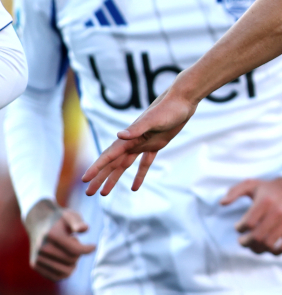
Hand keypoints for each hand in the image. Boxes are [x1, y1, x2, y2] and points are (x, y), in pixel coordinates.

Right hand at [24, 199, 95, 280]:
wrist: (38, 222)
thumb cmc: (59, 220)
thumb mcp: (71, 215)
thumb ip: (78, 222)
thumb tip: (84, 229)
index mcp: (52, 235)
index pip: (76, 250)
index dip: (88, 249)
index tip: (93, 246)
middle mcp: (42, 247)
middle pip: (72, 260)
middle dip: (78, 253)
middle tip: (73, 244)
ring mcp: (37, 257)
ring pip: (65, 272)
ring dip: (72, 264)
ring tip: (68, 252)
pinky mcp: (35, 265)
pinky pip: (56, 277)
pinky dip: (65, 271)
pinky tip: (64, 260)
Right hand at [82, 86, 198, 195]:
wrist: (182, 101)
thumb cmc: (168, 108)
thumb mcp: (154, 120)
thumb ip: (137, 128)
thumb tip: (119, 135)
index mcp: (129, 137)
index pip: (109, 156)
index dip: (97, 168)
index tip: (85, 179)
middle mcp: (133, 142)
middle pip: (113, 164)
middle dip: (100, 178)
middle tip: (89, 193)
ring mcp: (143, 144)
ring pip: (124, 165)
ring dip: (114, 178)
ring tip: (104, 193)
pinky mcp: (156, 145)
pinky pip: (144, 163)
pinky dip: (139, 174)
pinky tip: (134, 187)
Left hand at [221, 177, 281, 254]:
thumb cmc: (270, 189)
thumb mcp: (252, 184)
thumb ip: (234, 191)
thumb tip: (222, 203)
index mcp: (266, 201)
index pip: (248, 223)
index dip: (239, 228)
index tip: (239, 227)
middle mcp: (279, 211)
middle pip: (257, 237)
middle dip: (245, 242)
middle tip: (242, 241)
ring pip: (268, 244)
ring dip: (257, 248)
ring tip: (253, 245)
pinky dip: (274, 252)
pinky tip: (268, 247)